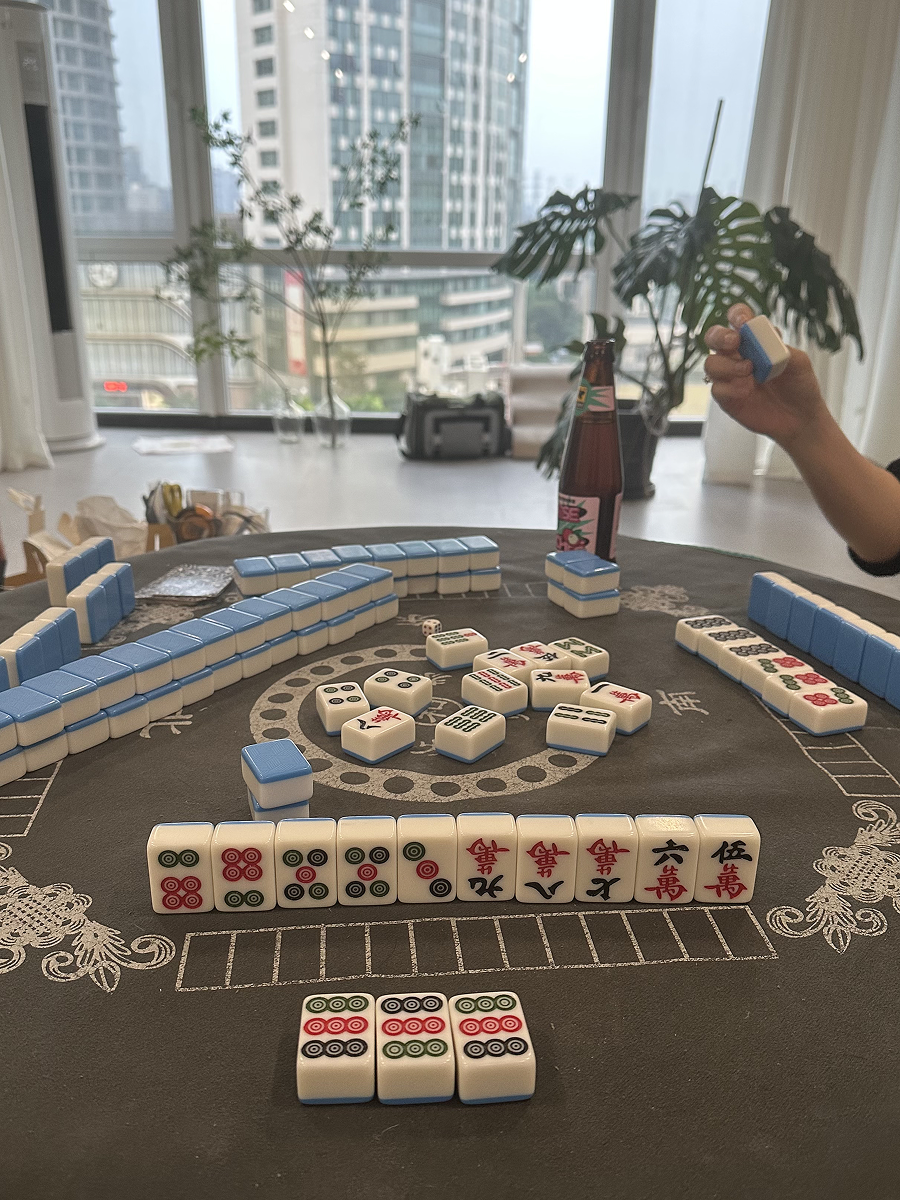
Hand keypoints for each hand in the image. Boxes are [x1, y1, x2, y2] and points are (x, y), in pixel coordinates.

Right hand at [703, 303, 829, 450]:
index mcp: (755, 339)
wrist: (800, 418)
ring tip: (749, 372)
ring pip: (711, 363)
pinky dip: (730, 388)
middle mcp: (738, 355)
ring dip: (728, 365)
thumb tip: (764, 341)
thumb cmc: (800, 386)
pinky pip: (716, 388)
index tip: (744, 323)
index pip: (738, 318)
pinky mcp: (726, 397)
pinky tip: (747, 391)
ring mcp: (730, 376)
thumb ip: (780, 348)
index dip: (737, 315)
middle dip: (720, 336)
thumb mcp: (799, 362)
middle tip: (735, 343)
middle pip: (714, 336)